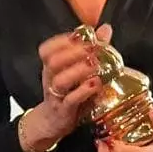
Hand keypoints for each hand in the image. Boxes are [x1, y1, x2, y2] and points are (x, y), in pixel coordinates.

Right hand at [27, 25, 110, 151]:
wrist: (53, 122)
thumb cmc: (67, 92)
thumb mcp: (74, 70)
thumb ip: (89, 49)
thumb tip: (105, 28)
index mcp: (50, 67)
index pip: (47, 49)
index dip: (61, 41)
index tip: (79, 37)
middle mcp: (50, 79)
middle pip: (53, 62)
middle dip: (73, 53)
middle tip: (92, 49)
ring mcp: (55, 95)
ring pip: (60, 81)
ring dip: (78, 71)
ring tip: (95, 65)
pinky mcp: (64, 111)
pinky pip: (70, 101)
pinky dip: (83, 92)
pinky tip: (95, 85)